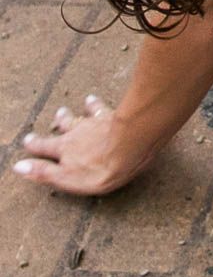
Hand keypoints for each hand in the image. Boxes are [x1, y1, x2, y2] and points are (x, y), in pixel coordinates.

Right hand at [12, 95, 156, 195]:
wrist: (129, 147)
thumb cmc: (99, 168)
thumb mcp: (67, 177)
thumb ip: (44, 172)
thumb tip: (19, 167)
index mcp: (64, 148)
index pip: (45, 146)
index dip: (36, 144)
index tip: (28, 139)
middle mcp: (78, 132)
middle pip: (67, 125)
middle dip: (62, 121)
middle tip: (60, 113)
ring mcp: (96, 122)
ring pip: (87, 113)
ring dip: (84, 108)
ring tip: (86, 101)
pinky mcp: (115, 116)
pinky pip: (104, 108)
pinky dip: (99, 103)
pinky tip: (99, 99)